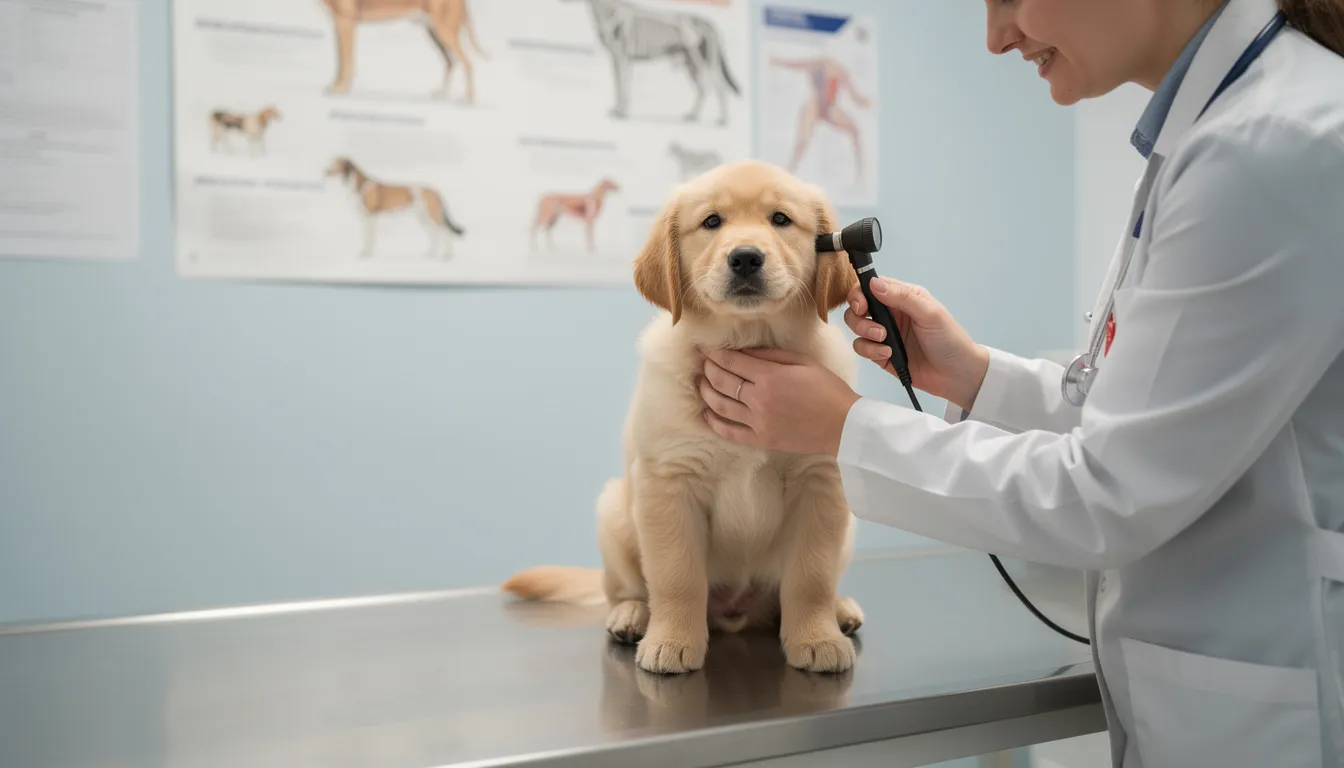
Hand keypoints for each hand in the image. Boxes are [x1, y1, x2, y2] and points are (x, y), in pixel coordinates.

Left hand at [696, 347, 859, 456]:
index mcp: (770, 377)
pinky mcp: (761, 439)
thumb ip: (771, 355)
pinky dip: (714, 421)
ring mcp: (758, 422)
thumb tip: (744, 351)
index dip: (713, 353)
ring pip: (720, 405)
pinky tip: (707, 413)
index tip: (703, 347)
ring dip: (706, 392)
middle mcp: (759, 399)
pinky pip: (729, 431)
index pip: (731, 361)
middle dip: (708, 369)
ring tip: (700, 383)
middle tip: (703, 363)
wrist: (844, 425)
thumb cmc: (827, 389)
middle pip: (721, 381)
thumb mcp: (802, 362)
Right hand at [843, 277, 988, 410]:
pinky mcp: (880, 354)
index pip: (871, 286)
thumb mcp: (929, 313)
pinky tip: (888, 354)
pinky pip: (862, 348)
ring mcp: (884, 334)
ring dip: (865, 333)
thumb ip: (902, 297)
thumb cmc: (950, 340)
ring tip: (884, 340)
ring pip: (856, 328)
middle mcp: (890, 313)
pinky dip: (871, 351)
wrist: (956, 375)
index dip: (859, 294)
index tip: (862, 305)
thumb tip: (874, 283)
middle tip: (876, 328)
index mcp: (903, 297)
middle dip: (859, 317)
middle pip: (857, 307)